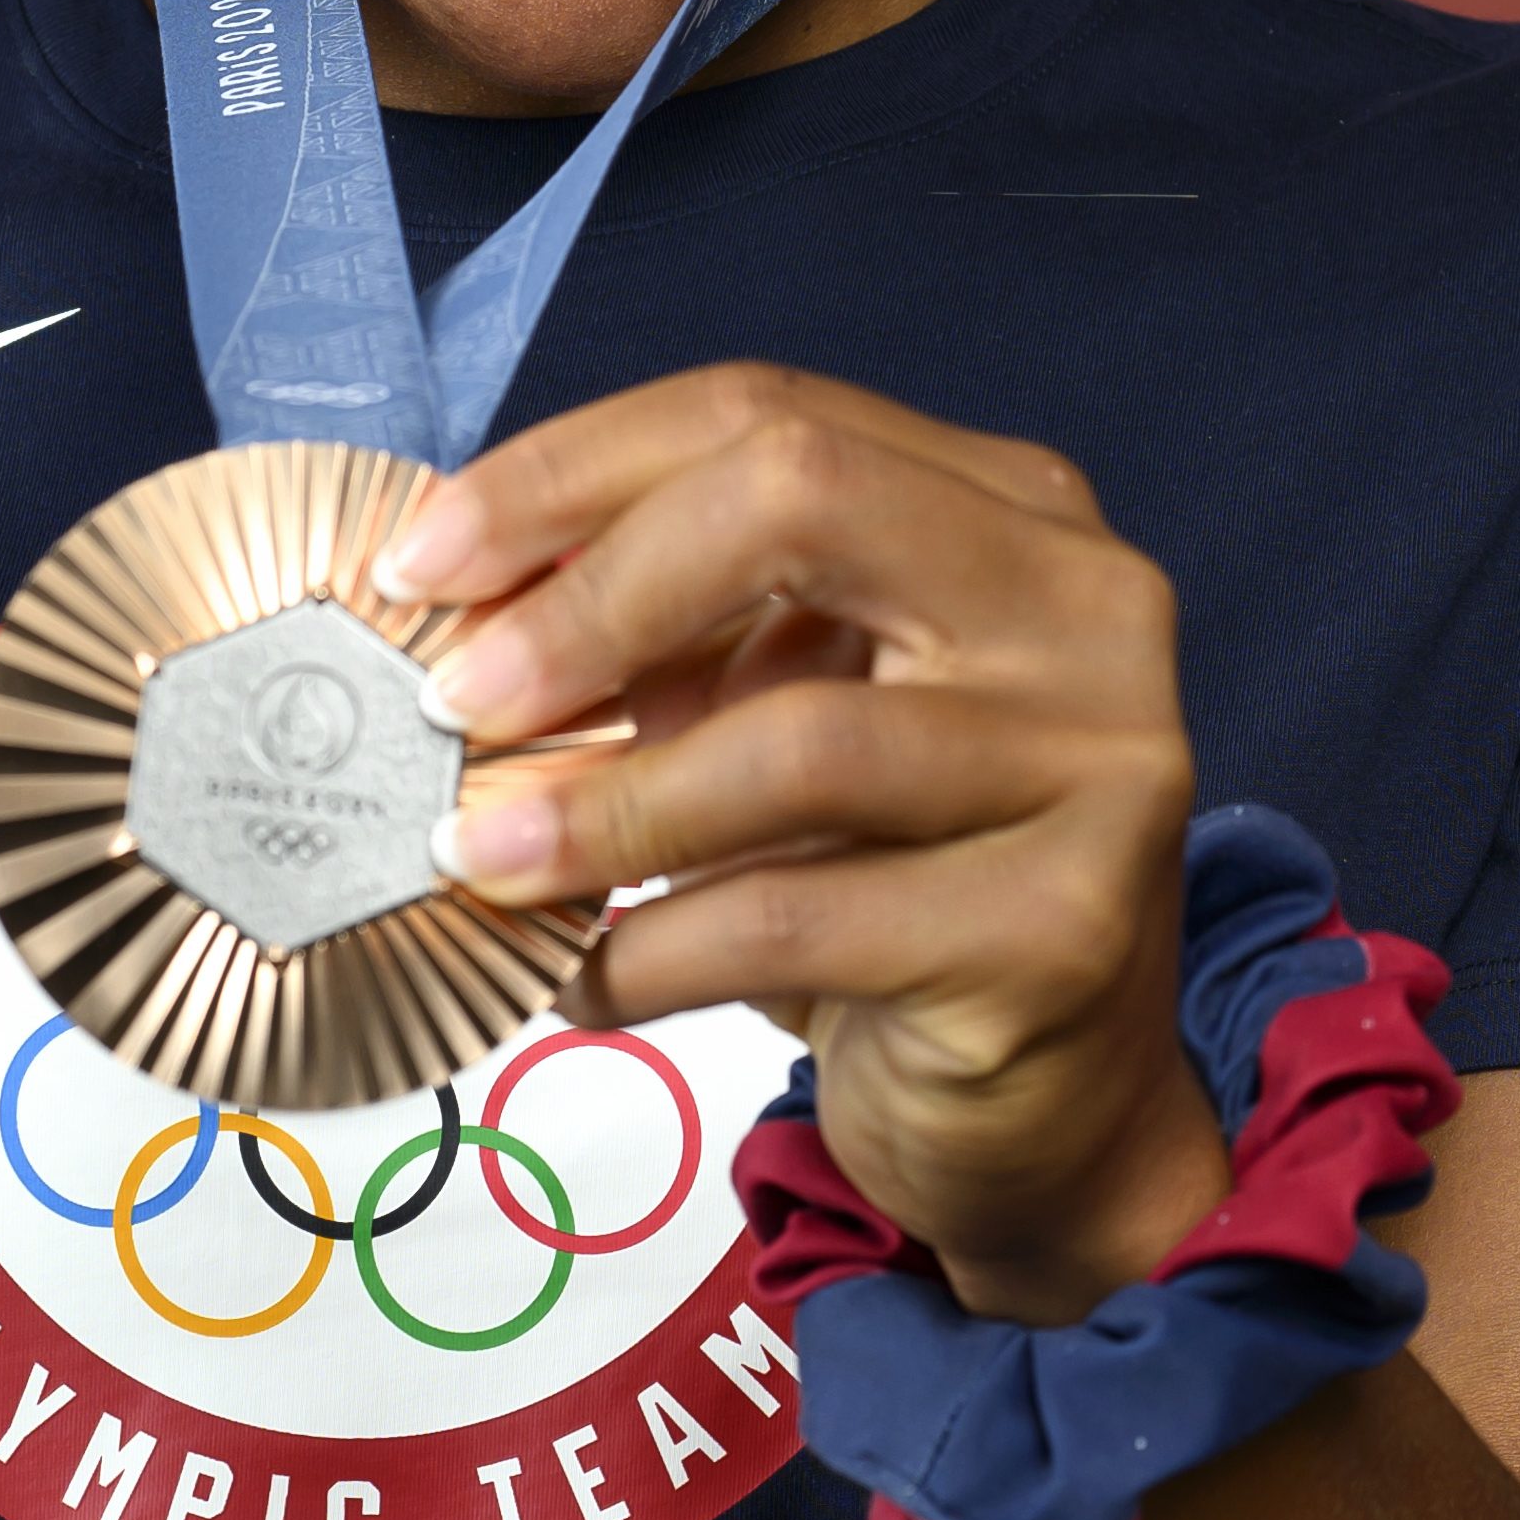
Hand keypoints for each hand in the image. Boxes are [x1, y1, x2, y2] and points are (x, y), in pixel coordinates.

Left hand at [385, 366, 1228, 1321]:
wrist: (1055, 1105)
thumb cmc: (897, 890)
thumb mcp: (784, 721)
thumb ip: (671, 641)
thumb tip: (454, 609)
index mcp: (1010, 511)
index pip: (768, 414)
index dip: (572, 474)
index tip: (422, 563)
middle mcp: (1082, 606)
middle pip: (799, 503)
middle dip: (589, 598)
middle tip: (452, 701)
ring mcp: (1097, 763)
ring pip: (798, 742)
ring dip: (599, 809)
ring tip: (479, 860)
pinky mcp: (1061, 930)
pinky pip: (800, 920)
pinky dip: (653, 954)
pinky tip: (582, 980)